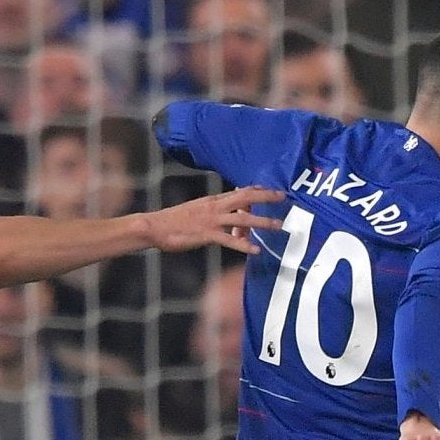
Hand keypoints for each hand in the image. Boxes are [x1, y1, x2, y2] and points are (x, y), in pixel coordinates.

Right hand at [144, 186, 287, 254]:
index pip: (240, 190)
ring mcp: (212, 220)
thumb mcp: (196, 210)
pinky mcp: (206, 235)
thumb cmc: (173, 221)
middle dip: (267, 197)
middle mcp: (215, 207)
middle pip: (246, 197)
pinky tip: (256, 250)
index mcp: (213, 200)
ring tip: (279, 226)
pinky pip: (230, 240)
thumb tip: (226, 217)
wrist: (155, 226)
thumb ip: (213, 212)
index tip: (272, 189)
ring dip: (263, 221)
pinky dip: (244, 245)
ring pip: (243, 218)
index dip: (258, 189)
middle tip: (284, 197)